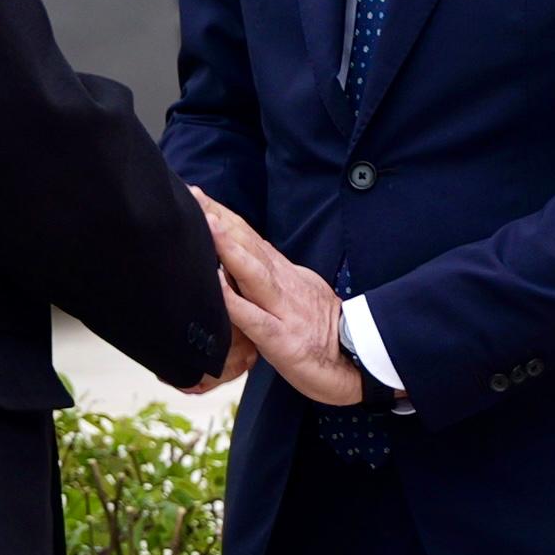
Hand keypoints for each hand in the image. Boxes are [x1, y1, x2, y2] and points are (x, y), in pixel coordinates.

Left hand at [191, 191, 361, 405]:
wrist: (359, 360)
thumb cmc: (323, 333)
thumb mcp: (300, 296)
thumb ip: (272, 280)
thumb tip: (240, 267)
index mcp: (286, 275)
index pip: (252, 240)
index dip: (227, 217)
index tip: (201, 196)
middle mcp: (285, 285)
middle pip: (250, 246)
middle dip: (221, 219)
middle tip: (195, 195)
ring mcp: (284, 310)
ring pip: (253, 273)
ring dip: (230, 247)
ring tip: (208, 223)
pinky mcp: (282, 339)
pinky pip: (254, 318)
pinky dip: (234, 300)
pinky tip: (218, 284)